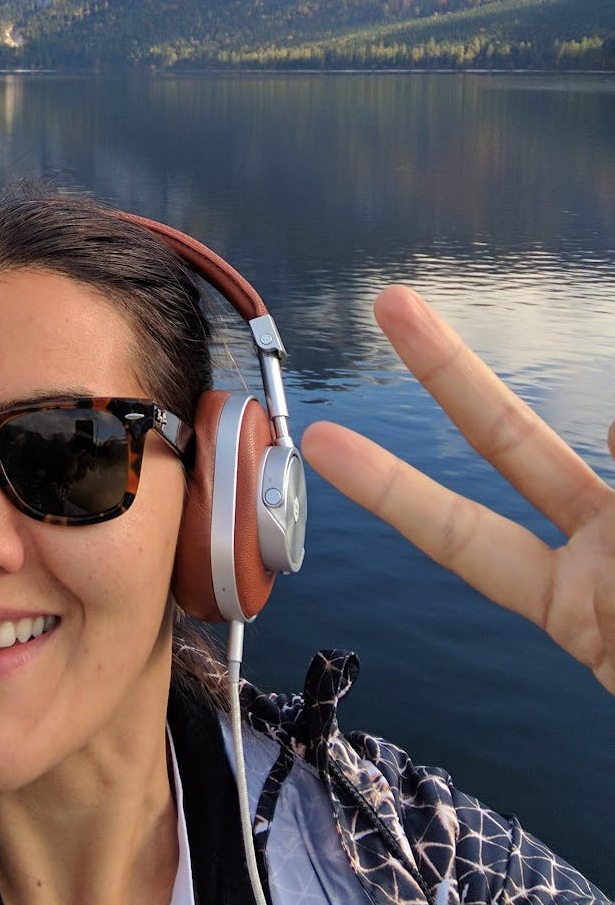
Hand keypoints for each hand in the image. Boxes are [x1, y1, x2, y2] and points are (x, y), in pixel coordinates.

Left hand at [300, 284, 614, 696]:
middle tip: (386, 301)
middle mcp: (604, 547)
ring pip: (600, 437)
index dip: (392, 490)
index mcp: (575, 603)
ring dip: (603, 453)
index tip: (320, 446)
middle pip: (513, 441)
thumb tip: (613, 426)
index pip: (465, 537)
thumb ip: (614, 542)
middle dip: (449, 372)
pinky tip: (607, 453)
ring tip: (602, 547)